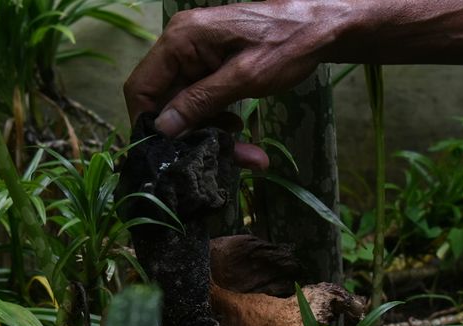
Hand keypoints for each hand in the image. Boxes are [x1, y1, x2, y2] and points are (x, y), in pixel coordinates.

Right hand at [124, 1, 342, 168]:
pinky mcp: (213, 68)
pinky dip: (218, 122)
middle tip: (218, 159)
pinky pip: (204, 102)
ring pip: (187, 107)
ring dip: (209, 132)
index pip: (141, 86)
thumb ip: (201, 101)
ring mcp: (197, 57)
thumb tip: (162, 128)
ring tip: (245, 153)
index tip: (166, 154)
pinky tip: (240, 134)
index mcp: (181, 39)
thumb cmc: (287, 45)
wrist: (321, 29)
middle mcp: (182, 45)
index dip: (147, 123)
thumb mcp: (244, 78)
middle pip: (166, 101)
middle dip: (189, 134)